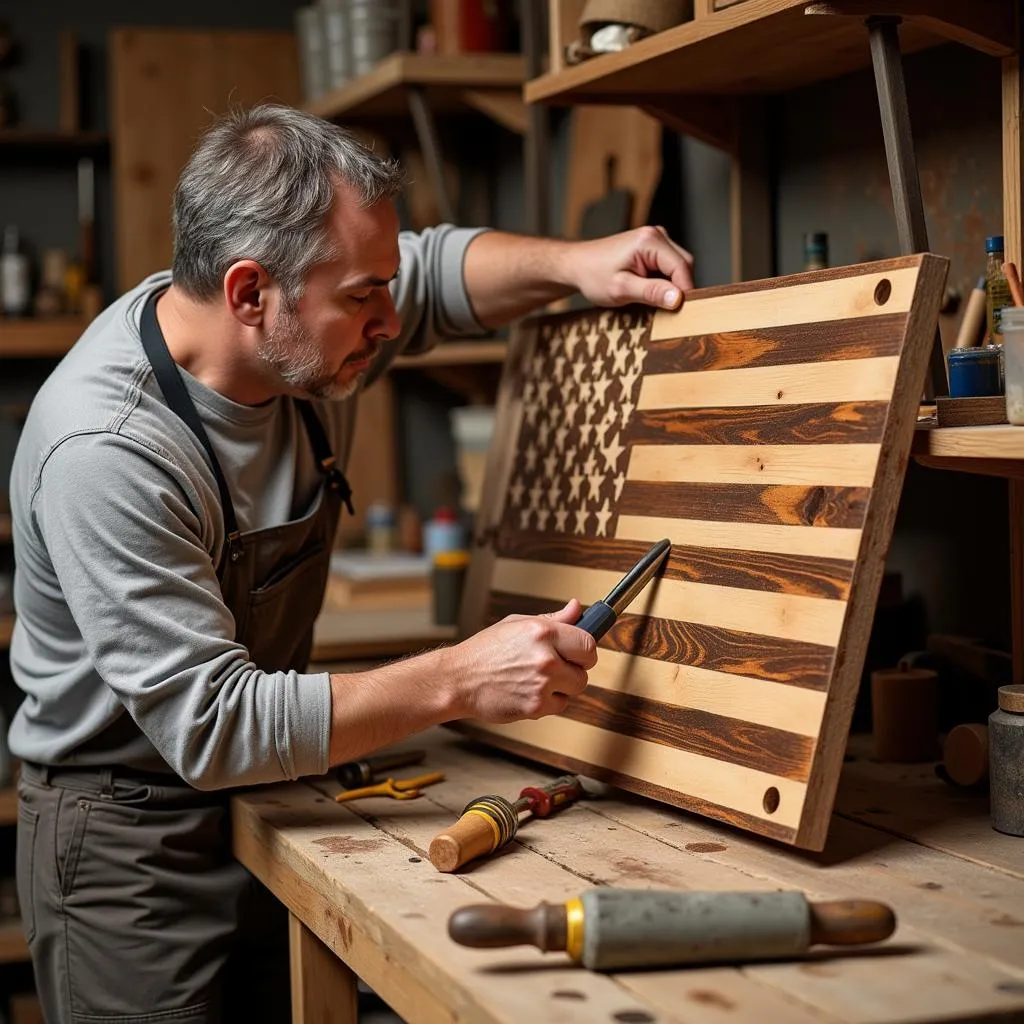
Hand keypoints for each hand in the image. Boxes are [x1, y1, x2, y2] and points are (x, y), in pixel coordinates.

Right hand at [450, 599, 596, 722]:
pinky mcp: (536, 707)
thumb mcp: (517, 623)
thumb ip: (552, 619)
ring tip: (537, 679)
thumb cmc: (484, 651)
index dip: (585, 650)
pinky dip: (547, 702)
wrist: (458, 679)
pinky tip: (527, 691)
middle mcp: (546, 657)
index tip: (578, 653)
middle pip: (585, 670)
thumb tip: (577, 608)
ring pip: (574, 689)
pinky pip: (559, 706)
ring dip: (561, 687)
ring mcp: (542, 684)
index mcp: (542, 632)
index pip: (588, 643)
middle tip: (555, 667)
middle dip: (574, 669)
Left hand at [570, 226, 694, 310]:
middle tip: (666, 310)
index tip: (682, 313)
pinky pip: (669, 266)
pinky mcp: (653, 247)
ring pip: (679, 267)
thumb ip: (652, 292)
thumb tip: (678, 299)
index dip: (686, 291)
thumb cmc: (593, 275)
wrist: (577, 265)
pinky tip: (649, 290)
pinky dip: (665, 281)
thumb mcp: (622, 289)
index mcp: (650, 241)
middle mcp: (656, 235)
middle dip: (679, 288)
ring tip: (651, 298)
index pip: (682, 267)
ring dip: (671, 285)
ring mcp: (656, 239)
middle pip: (685, 265)